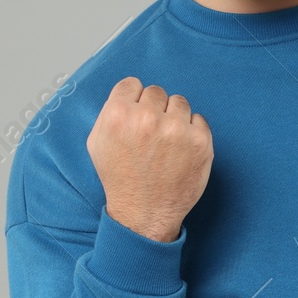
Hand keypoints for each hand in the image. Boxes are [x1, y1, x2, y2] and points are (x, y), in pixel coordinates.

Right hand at [86, 76, 212, 242]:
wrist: (144, 214)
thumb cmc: (120, 179)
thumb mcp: (97, 143)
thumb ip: (110, 112)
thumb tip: (128, 93)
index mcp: (118, 114)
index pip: (132, 84)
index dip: (133, 100)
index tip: (136, 116)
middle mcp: (148, 118)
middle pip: (156, 92)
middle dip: (154, 110)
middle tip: (151, 134)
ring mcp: (176, 129)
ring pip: (179, 102)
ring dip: (174, 118)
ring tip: (166, 143)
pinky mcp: (200, 141)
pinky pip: (198, 119)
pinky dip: (191, 132)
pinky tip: (180, 151)